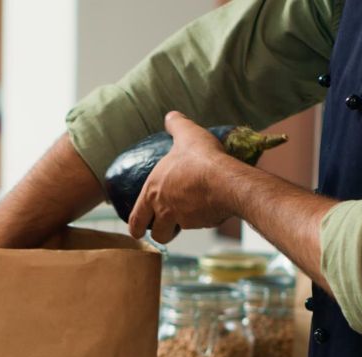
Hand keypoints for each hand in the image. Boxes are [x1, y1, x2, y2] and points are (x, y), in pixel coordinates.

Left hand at [129, 111, 234, 243]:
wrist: (226, 181)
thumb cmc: (202, 159)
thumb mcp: (187, 134)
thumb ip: (177, 125)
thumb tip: (171, 116)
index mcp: (153, 191)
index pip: (136, 217)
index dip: (136, 225)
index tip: (137, 229)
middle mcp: (163, 208)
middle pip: (154, 233)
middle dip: (155, 233)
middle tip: (158, 231)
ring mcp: (182, 219)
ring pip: (172, 234)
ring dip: (174, 231)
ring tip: (180, 224)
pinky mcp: (201, 224)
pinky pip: (197, 227)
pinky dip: (200, 222)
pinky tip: (207, 211)